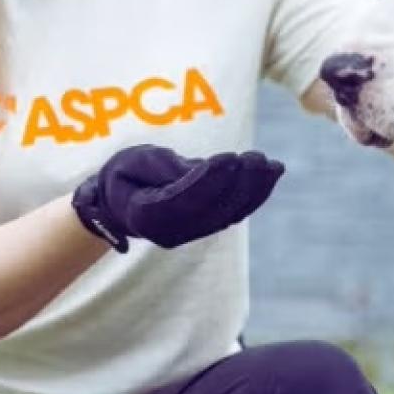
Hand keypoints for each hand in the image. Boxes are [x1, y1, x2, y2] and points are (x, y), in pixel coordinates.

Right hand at [72, 145, 284, 251]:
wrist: (120, 201)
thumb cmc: (126, 175)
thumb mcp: (135, 161)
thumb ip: (163, 166)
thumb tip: (200, 170)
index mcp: (146, 217)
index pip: (183, 201)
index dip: (209, 181)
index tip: (230, 158)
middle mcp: (169, 233)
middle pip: (211, 211)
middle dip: (239, 184)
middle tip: (258, 158)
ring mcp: (189, 235)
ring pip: (227, 215)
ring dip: (253, 190)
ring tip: (272, 166)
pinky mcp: (204, 228)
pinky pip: (232, 213)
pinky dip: (254, 195)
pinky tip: (270, 174)